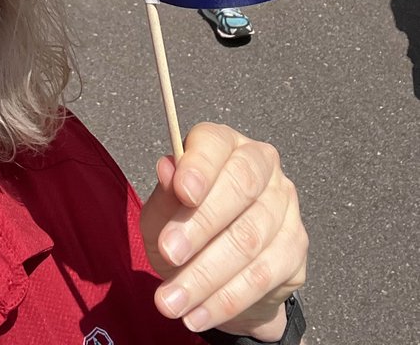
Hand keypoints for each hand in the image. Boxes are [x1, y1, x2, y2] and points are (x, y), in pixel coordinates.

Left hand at [140, 123, 306, 338]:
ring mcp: (284, 204)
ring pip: (249, 238)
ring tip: (172, 301)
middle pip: (239, 188)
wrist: (220, 276)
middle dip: (200, 225)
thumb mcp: (161, 214)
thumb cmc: (185, 229)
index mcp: (224, 145)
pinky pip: (262, 275)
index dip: (200, 167)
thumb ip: (164, 195)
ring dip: (206, 275)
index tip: (183, 192)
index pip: (215, 143)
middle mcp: (261, 165)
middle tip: (169, 255)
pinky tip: (199, 313)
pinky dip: (226, 298)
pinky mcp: (296, 246)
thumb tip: (167, 169)